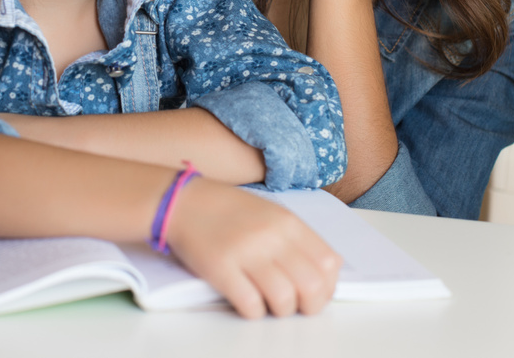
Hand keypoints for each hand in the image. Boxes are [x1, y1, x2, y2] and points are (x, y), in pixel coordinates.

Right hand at [164, 179, 340, 317]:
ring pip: (284, 299)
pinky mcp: (221, 269)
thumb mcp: (271, 213)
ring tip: (270, 304)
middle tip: (296, 306)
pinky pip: (251, 305)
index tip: (316, 294)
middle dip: (309, 305)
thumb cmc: (229, 211)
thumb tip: (326, 272)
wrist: (184, 201)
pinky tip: (249, 302)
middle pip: (312, 285)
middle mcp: (271, 236)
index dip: (328, 287)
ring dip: (281, 310)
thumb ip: (298, 239)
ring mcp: (246, 252)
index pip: (328, 263)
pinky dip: (254, 311)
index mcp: (288, 222)